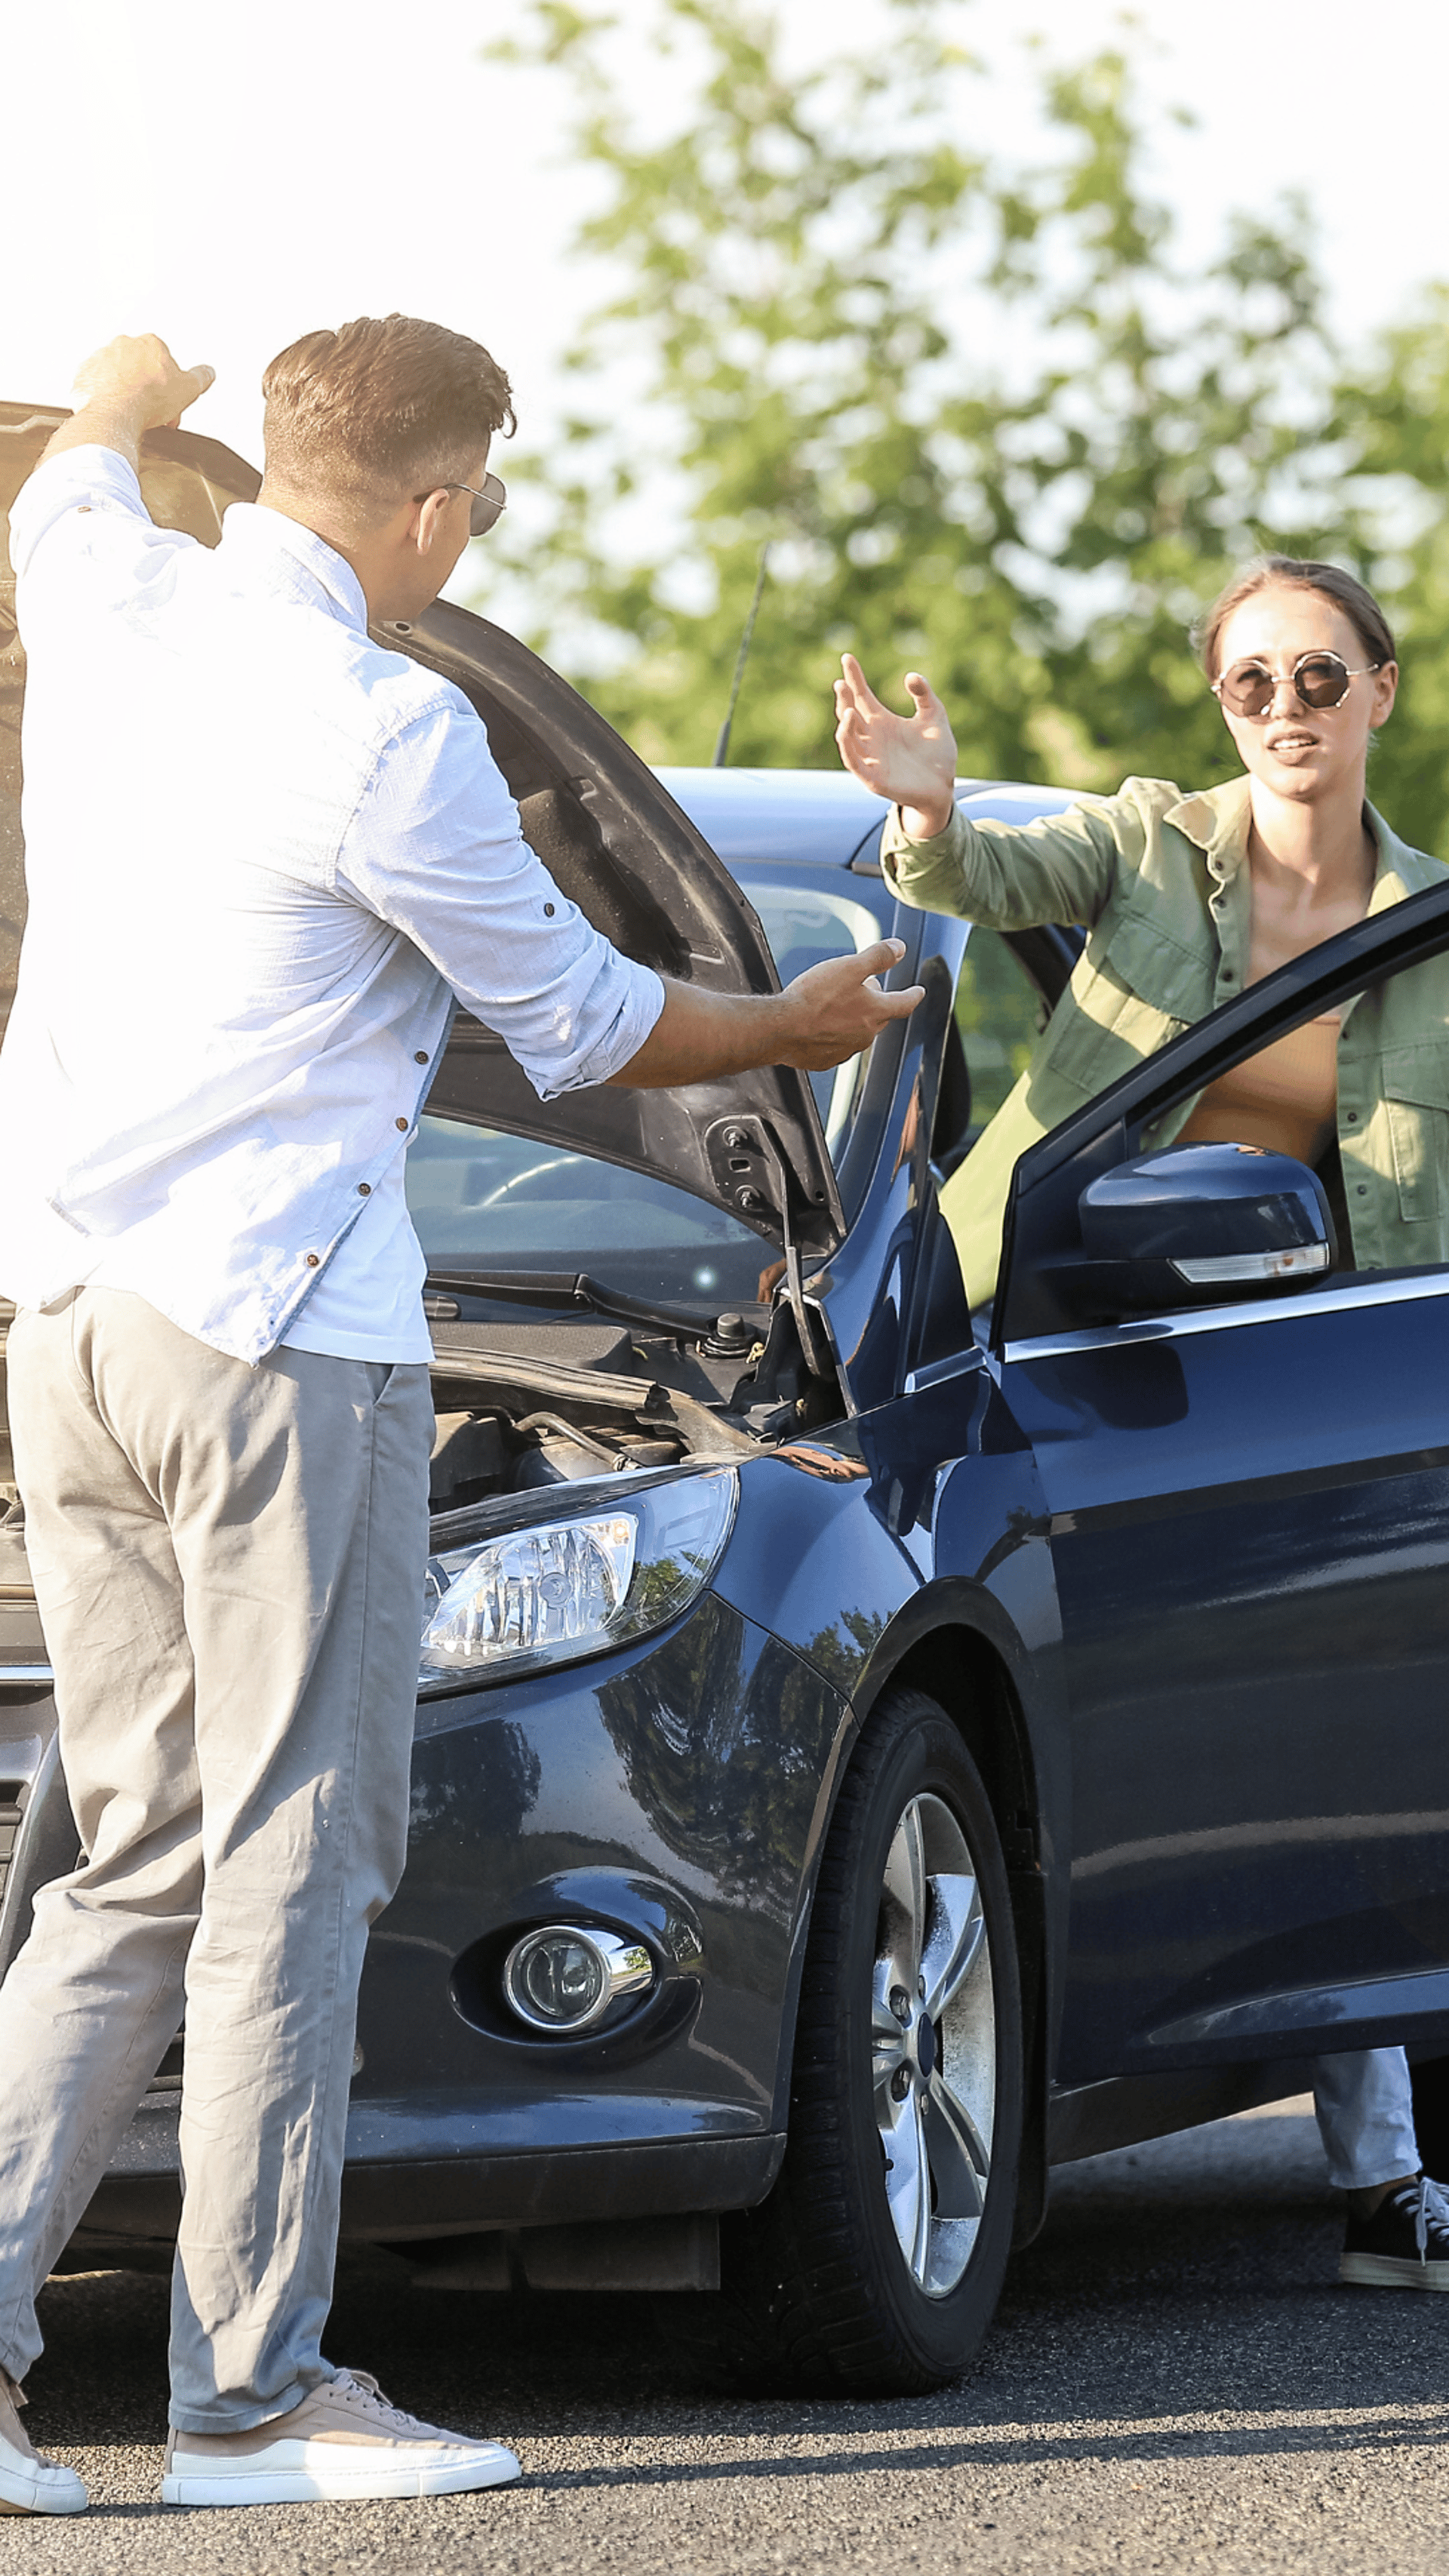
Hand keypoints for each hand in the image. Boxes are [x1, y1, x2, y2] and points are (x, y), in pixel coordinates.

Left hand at [70, 334, 213, 433]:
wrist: (113, 414)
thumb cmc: (147, 400)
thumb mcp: (188, 389)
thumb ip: (201, 377)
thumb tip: (208, 372)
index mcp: (150, 344)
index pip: (164, 363)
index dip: (169, 386)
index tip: (169, 404)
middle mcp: (124, 345)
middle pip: (141, 368)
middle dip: (147, 389)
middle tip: (153, 413)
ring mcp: (101, 357)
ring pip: (118, 376)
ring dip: (126, 392)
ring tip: (132, 415)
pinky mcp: (85, 374)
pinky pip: (98, 385)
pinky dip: (105, 397)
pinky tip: (114, 412)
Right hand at [775, 938, 923, 1069]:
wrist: (780, 1029)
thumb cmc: (813, 998)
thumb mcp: (849, 967)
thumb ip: (877, 957)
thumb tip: (899, 948)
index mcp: (875, 1012)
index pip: (904, 1003)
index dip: (913, 995)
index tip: (918, 991)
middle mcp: (864, 1036)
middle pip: (879, 1017)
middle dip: (876, 1003)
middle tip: (866, 989)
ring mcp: (845, 1051)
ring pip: (857, 1032)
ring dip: (853, 1019)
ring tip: (837, 1006)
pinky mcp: (824, 1061)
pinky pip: (836, 1046)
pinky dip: (833, 1035)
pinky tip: (819, 1026)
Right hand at [834, 653, 957, 838]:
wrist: (944, 786)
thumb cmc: (938, 753)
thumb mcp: (935, 716)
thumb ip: (924, 695)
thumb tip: (910, 676)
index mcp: (883, 722)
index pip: (862, 696)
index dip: (854, 677)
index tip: (848, 657)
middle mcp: (872, 738)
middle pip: (849, 714)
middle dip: (844, 699)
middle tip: (841, 683)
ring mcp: (870, 757)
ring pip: (846, 737)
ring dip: (844, 722)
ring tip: (848, 706)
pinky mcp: (872, 777)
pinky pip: (853, 761)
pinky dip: (847, 745)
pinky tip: (849, 727)